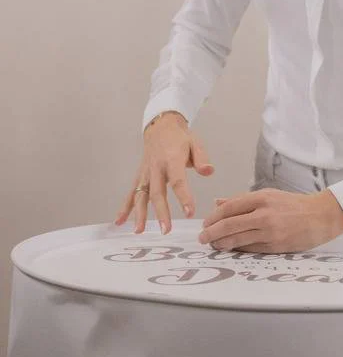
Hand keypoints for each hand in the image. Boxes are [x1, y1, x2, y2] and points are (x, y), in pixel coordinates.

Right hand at [113, 112, 213, 233]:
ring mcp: (146, 172)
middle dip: (161, 212)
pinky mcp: (140, 175)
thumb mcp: (195, 143)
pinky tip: (120, 221)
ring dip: (139, 213)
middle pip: (157, 192)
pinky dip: (125, 207)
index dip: (184, 197)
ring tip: (139, 231)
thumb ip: (202, 158)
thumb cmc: (180, 137)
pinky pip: (131, 192)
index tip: (190, 213)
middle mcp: (156, 167)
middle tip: (166, 230)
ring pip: (141, 194)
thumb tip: (209, 171)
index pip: (178, 180)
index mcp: (172, 159)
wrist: (161, 126)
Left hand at [198, 187, 342, 252]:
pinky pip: (251, 249)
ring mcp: (270, 231)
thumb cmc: (295, 205)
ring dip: (222, 244)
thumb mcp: (269, 195)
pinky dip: (238, 249)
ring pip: (238, 239)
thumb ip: (243, 200)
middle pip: (230, 224)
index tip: (205, 223)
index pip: (230, 207)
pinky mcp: (276, 246)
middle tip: (203, 238)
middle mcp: (265, 213)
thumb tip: (218, 203)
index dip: (214, 217)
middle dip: (212, 233)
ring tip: (214, 245)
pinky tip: (231, 250)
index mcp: (262, 197)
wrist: (322, 216)